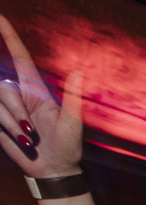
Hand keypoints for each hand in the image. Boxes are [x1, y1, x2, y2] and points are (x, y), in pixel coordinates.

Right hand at [0, 13, 82, 177]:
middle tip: (33, 131)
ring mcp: (6, 107)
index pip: (19, 56)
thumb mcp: (73, 122)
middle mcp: (19, 94)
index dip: (8, 35)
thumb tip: (79, 72)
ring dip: (13, 124)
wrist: (53, 169)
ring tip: (29, 138)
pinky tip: (20, 140)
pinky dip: (7, 129)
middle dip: (16, 110)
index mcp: (37, 89)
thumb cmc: (67, 146)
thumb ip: (73, 97)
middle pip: (5, 87)